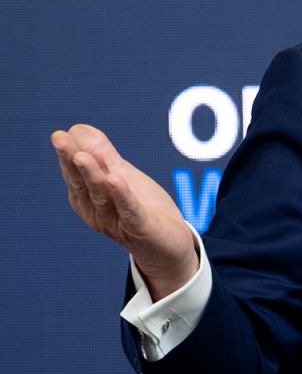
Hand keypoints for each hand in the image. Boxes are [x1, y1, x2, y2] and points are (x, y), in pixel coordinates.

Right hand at [51, 124, 199, 298]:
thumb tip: (79, 129)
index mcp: (89, 198)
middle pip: (82, 183)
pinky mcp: (140, 229)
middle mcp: (97, 211)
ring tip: (82, 156)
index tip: (63, 133)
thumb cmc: (143, 208)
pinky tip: (116, 179)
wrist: (169, 245)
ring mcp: (117, 222)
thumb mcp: (122, 177)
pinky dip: (122, 195)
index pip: (75, 173)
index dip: (68, 154)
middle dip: (71, 161)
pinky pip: (130, 211)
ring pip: (101, 196)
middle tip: (60, 139)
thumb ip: (104, 156)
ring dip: (92, 175)